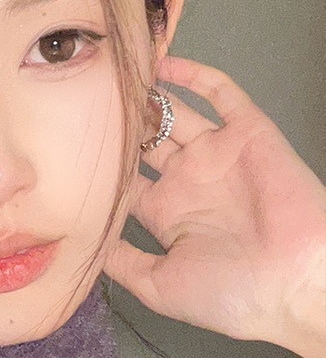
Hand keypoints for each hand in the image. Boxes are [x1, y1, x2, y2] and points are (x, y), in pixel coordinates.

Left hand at [103, 56, 325, 357]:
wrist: (293, 285)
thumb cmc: (231, 295)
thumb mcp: (158, 285)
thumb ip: (120, 261)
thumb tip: (83, 243)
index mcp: (166, 212)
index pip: (123, 177)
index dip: (98, 163)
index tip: (64, 147)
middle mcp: (188, 179)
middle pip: (144, 140)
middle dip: (118, 125)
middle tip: (82, 102)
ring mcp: (217, 154)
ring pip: (175, 113)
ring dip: (147, 97)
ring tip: (113, 76)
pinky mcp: (248, 133)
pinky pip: (220, 93)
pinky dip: (193, 74)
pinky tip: (160, 62)